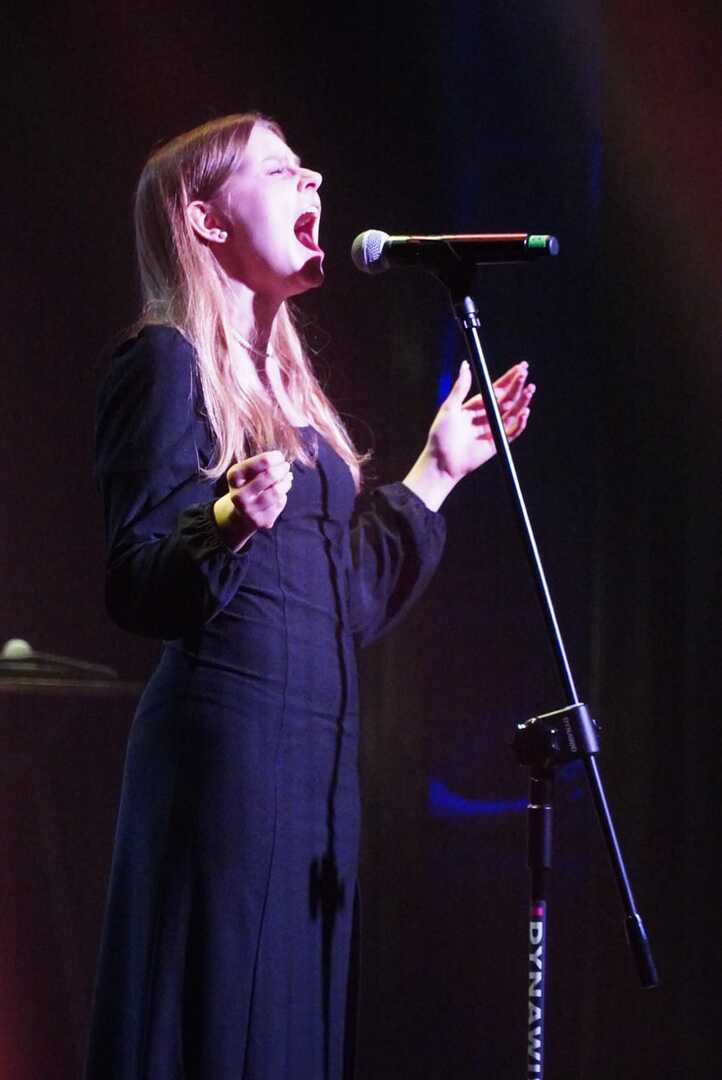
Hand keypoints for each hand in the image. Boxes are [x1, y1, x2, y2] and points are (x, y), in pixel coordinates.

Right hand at [213, 451, 292, 549]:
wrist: (240, 514)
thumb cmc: (248, 486)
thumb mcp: (248, 472)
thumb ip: (263, 466)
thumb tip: (284, 466)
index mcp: (234, 477)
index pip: (255, 464)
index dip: (272, 458)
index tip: (279, 456)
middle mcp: (238, 495)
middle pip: (269, 476)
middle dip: (281, 469)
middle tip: (285, 466)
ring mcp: (249, 510)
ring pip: (277, 492)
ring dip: (286, 483)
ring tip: (287, 479)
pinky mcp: (260, 521)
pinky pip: (279, 504)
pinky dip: (282, 497)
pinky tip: (279, 495)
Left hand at [429, 360, 533, 479]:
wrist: (441, 461)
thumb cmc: (441, 435)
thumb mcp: (449, 407)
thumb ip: (460, 387)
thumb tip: (466, 365)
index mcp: (476, 406)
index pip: (497, 389)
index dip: (509, 378)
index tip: (521, 367)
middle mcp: (486, 416)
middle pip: (507, 399)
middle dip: (518, 386)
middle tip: (526, 374)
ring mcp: (493, 429)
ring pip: (513, 413)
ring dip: (522, 401)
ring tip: (530, 390)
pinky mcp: (497, 443)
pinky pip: (512, 432)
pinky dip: (520, 423)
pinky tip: (524, 412)